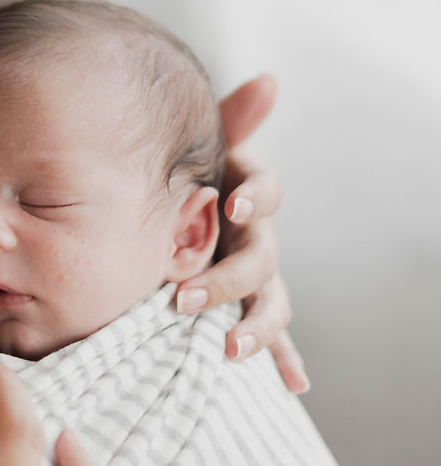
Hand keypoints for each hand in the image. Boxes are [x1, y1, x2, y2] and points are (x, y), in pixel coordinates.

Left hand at [176, 75, 308, 393]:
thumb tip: (271, 80)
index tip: (233, 206)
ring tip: (228, 348)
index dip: (255, 198)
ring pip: (270, 303)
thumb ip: (231, 120)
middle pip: (261, 258)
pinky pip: (276, 338)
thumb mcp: (202, 149)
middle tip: (184, 298)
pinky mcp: (251, 308)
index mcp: (248, 195)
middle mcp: (259, 237)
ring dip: (254, 327)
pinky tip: (292, 385)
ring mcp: (258, 278)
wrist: (173, 214)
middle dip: (227, 280)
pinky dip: (283, 360)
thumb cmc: (188, 179)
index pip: (267, 192)